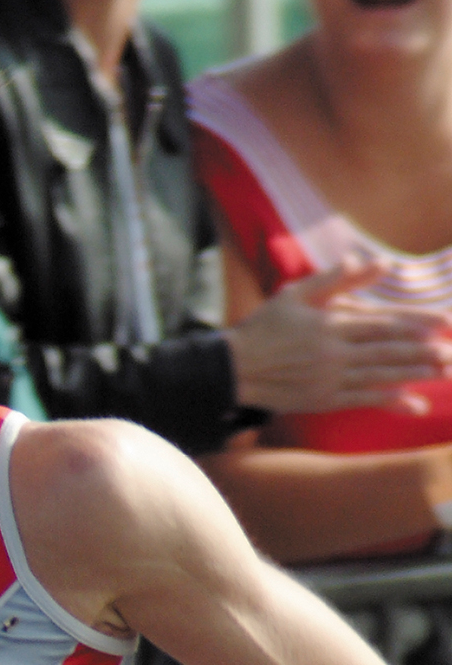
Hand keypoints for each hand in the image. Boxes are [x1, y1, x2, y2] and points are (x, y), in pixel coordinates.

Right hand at [226, 254, 451, 413]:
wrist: (233, 368)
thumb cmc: (263, 328)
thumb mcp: (295, 295)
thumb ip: (335, 279)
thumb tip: (372, 263)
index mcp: (329, 324)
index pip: (382, 323)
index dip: (417, 323)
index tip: (445, 323)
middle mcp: (334, 353)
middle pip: (389, 351)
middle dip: (425, 351)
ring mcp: (330, 379)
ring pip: (382, 376)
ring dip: (417, 374)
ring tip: (445, 372)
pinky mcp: (324, 400)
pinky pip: (364, 400)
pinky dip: (391, 401)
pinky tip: (414, 402)